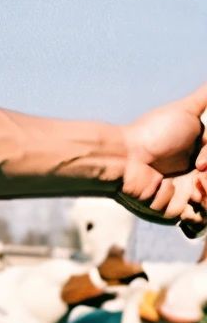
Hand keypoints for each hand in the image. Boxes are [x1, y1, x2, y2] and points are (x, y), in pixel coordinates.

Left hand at [118, 82, 206, 232]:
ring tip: (194, 190)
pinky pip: (200, 223)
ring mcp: (189, 197)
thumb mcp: (184, 111)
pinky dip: (198, 215)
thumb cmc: (152, 134)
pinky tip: (189, 203)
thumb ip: (204, 99)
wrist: (125, 158)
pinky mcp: (176, 214)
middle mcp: (199, 178)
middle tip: (199, 177)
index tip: (199, 162)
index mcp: (205, 158)